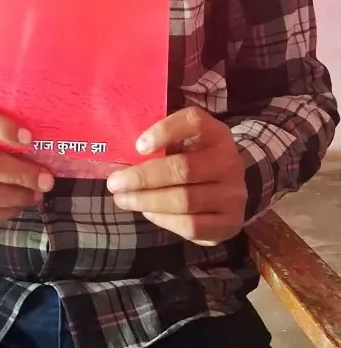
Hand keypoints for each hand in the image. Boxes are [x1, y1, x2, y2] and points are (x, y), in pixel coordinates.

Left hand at [106, 107, 247, 245]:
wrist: (229, 190)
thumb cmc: (195, 159)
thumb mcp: (184, 143)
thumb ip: (161, 144)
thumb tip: (122, 155)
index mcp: (216, 133)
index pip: (193, 122)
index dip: (164, 131)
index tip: (138, 146)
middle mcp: (230, 162)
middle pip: (183, 169)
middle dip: (143, 177)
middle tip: (114, 183)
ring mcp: (233, 195)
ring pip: (185, 200)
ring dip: (147, 201)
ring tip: (123, 199)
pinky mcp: (230, 223)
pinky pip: (192, 225)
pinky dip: (164, 220)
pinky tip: (148, 213)